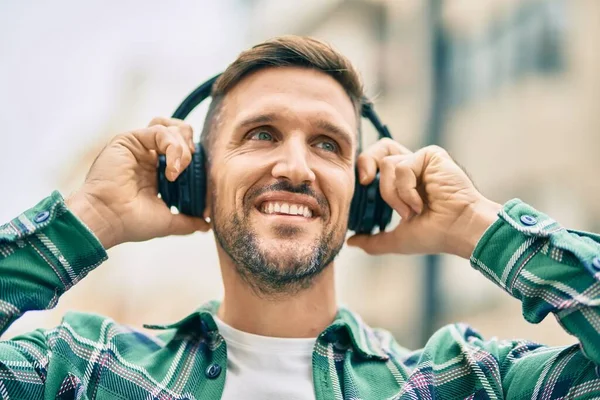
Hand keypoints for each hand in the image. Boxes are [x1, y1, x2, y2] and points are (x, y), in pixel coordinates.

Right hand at [66, 117, 209, 249]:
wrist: (107, 219)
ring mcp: (139, 147)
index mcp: (156, 171)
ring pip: (171, 128)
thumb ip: (188, 220)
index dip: (195, 160)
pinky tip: (172, 170)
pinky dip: (173, 147)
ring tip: (179, 169)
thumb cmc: (130, 222)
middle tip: (190, 168)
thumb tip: (206, 225)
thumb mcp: (167, 221)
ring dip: (183, 147)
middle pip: (179, 132)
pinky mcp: (130, 139)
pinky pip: (159, 130)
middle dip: (191, 148)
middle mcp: (148, 156)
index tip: (201, 181)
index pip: (184, 151)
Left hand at [347, 139, 500, 258]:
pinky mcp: (431, 155)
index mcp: (404, 183)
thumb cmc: (435, 235)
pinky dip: (406, 190)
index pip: (377, 164)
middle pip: (380, 148)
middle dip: (366, 162)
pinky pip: (403, 166)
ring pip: (386, 164)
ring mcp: (422, 160)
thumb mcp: (396, 240)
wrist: (459, 230)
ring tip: (410, 211)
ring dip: (393, 193)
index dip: (363, 170)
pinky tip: (420, 204)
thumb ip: (373, 240)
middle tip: (364, 182)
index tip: (359, 190)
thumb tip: (350, 242)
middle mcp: (413, 168)